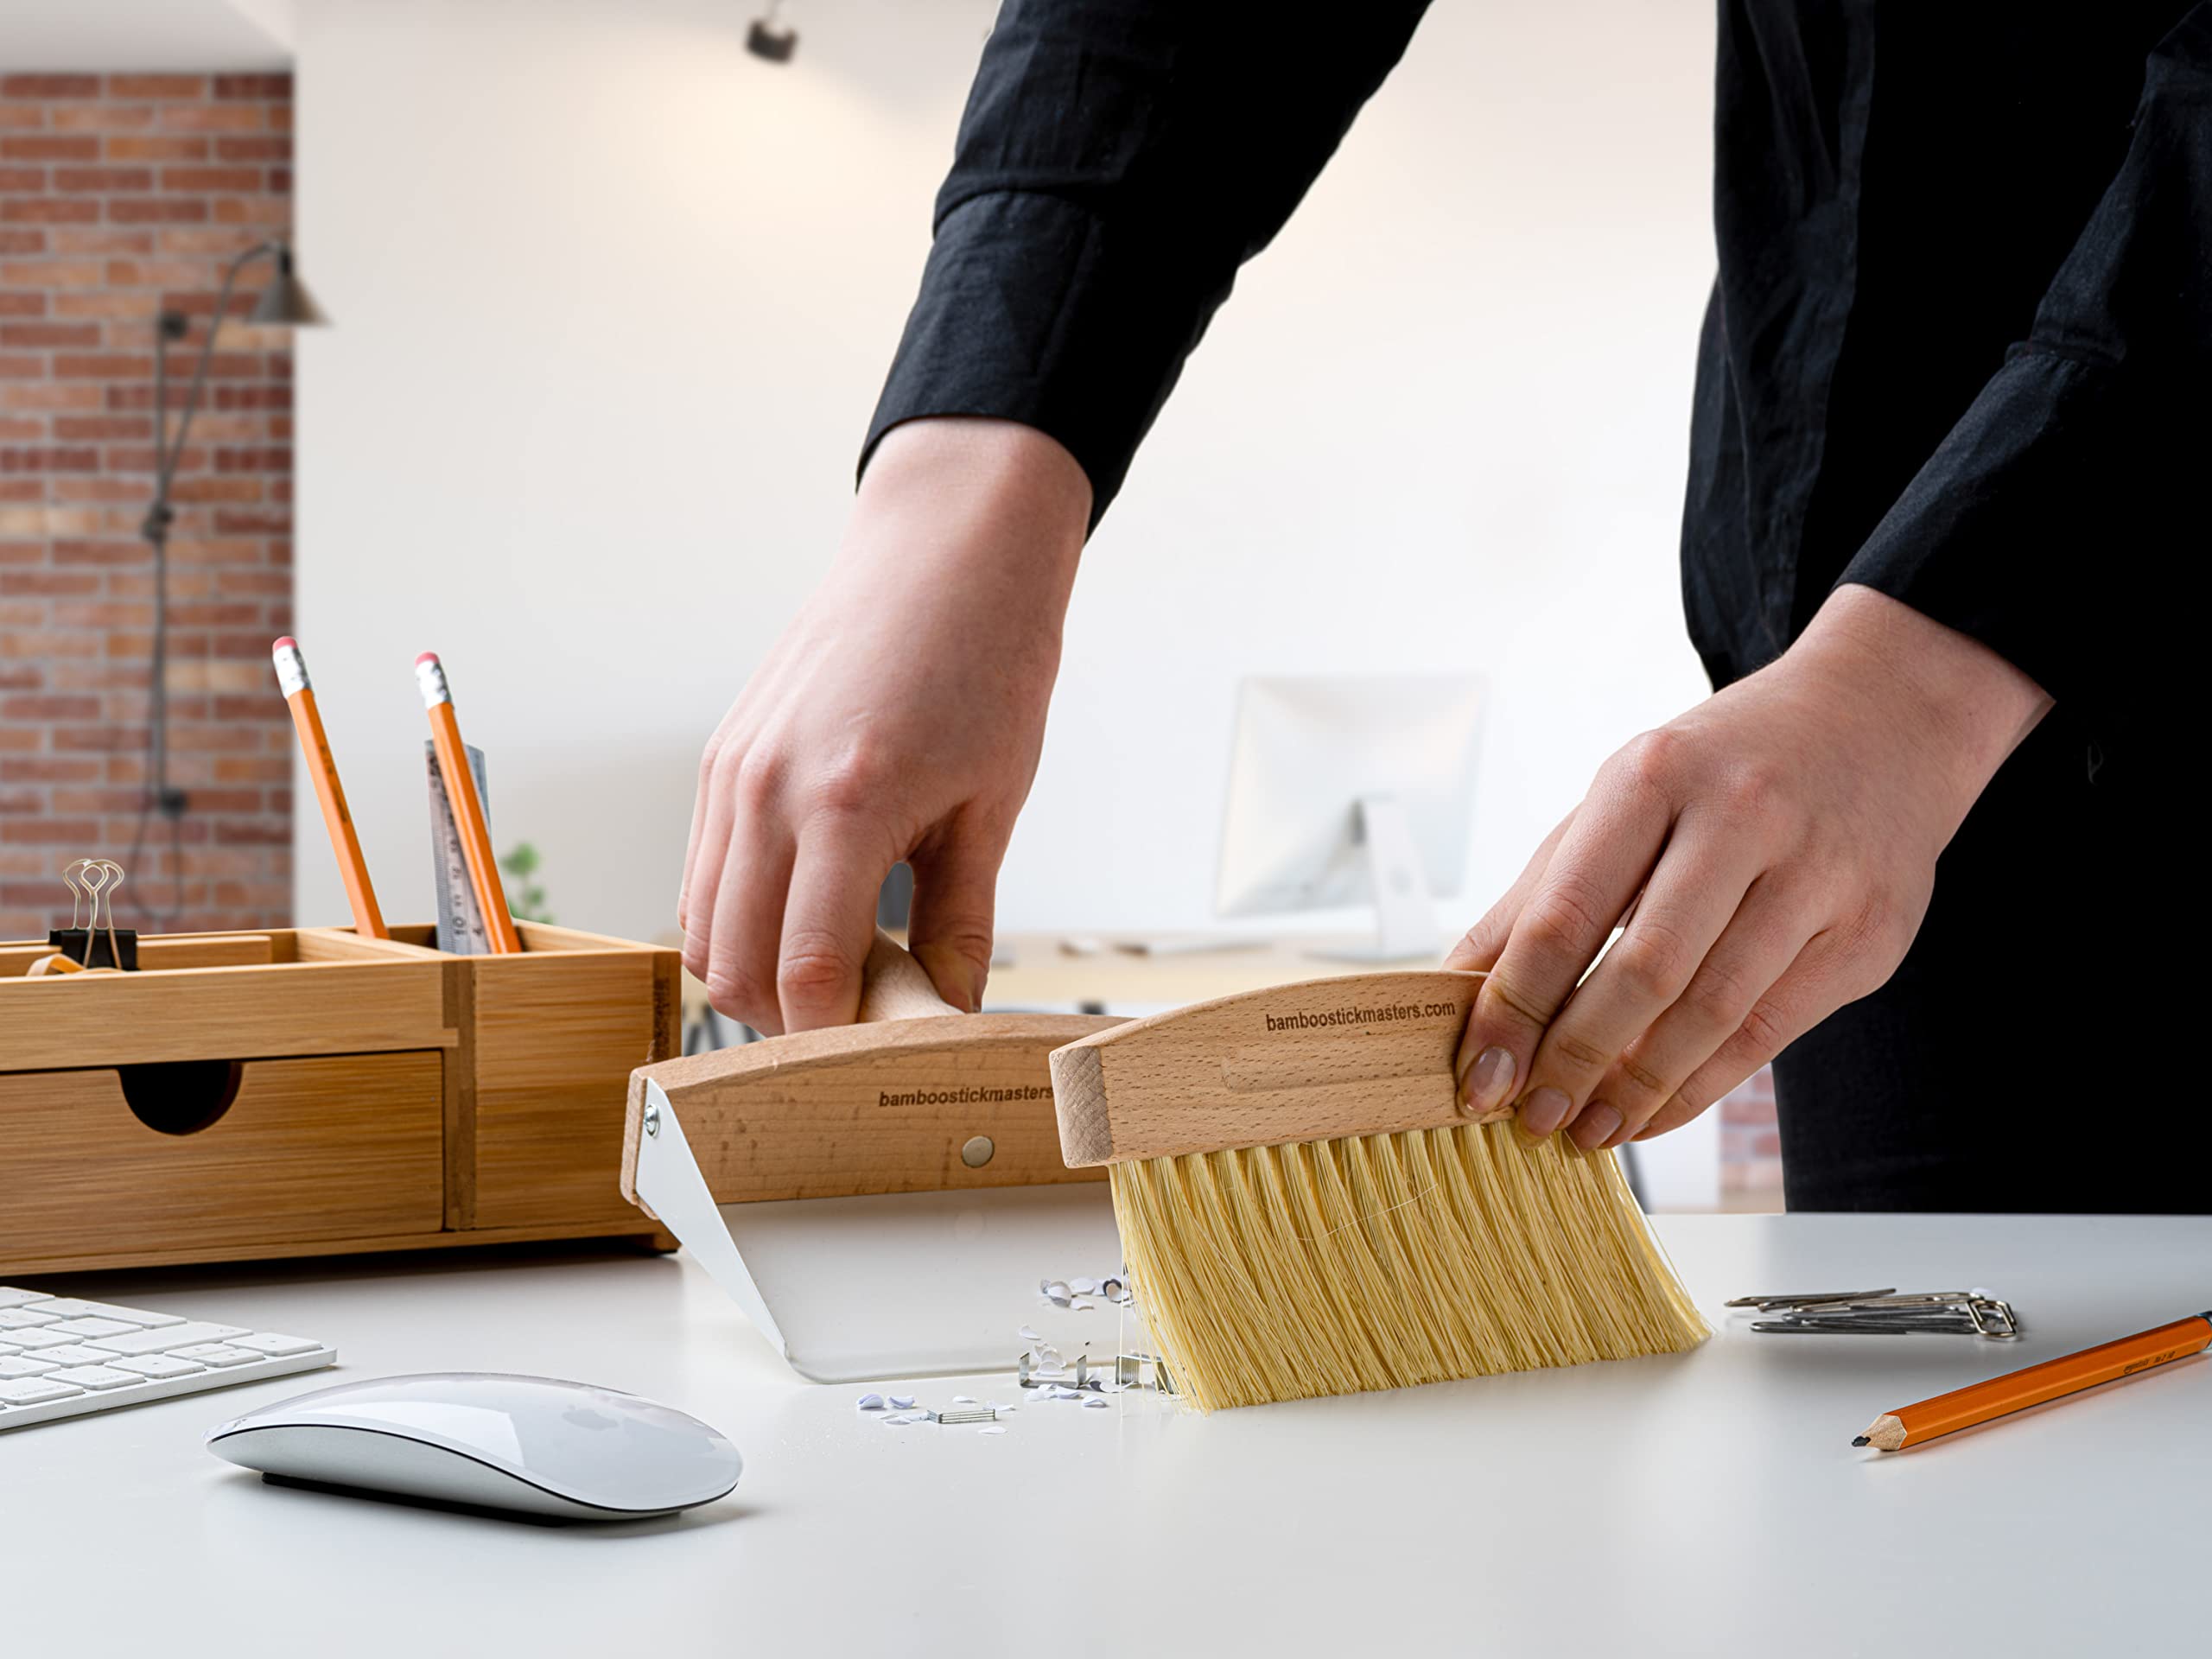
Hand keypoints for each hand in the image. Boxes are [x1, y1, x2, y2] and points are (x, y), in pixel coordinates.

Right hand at [680, 418, 1089, 1032]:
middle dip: (791, 1020)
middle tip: (865, 1021)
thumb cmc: (983, 665)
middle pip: (734, 967)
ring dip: (756, 973)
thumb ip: (958, 921)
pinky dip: (739, 917)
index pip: (806, 975)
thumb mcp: (990, 806)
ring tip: (841, 968)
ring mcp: (730, 773)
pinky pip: (702, 873)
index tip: (882, 1057)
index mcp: (845, 806)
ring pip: (699, 928)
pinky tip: (811, 911)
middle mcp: (765, 791)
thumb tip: (948, 1015)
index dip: (838, 1039)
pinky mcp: (719, 759)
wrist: (942, 554)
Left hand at [1446, 585, 2051, 1149]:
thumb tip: (1456, 986)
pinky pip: (1767, 1035)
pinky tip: (1650, 1111)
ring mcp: (1817, 878)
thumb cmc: (1725, 768)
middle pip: (1644, 971)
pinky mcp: (1868, 936)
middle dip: (1574, 1059)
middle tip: (1529, 1115)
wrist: (1884, 720)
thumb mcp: (1622, 798)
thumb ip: (1540, 893)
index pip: (1567, 913)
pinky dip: (1698, 1087)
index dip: (1514, 1005)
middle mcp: (1744, 817)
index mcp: (1656, 776)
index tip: (1479, 1070)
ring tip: (1584, 1129)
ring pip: (1711, 1014)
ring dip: (1635, 1089)